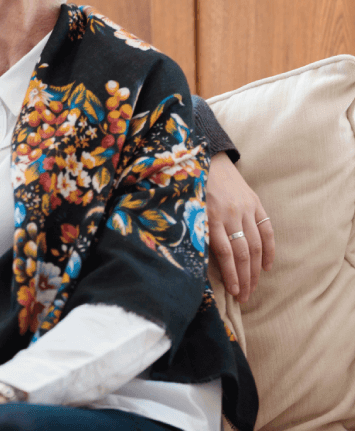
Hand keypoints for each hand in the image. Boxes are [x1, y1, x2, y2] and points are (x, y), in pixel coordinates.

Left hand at [205, 152, 274, 302]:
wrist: (206, 158)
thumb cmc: (190, 188)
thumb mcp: (187, 209)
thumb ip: (194, 231)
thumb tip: (193, 263)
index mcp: (210, 216)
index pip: (224, 252)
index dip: (231, 274)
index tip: (233, 293)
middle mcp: (230, 213)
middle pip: (242, 253)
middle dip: (244, 278)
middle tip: (244, 298)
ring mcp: (246, 208)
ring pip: (256, 245)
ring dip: (256, 270)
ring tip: (253, 288)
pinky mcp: (255, 203)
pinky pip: (267, 230)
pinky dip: (269, 250)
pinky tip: (266, 267)